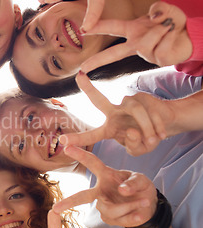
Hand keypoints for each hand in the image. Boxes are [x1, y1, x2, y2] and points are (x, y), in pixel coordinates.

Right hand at [53, 146, 156, 227]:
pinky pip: (119, 220)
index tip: (67, 147)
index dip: (80, 154)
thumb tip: (121, 190)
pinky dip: (133, 216)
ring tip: (144, 201)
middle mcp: (101, 190)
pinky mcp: (110, 219)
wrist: (149, 207)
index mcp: (106, 175)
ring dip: (130, 206)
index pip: (91, 162)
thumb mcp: (142, 180)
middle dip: (69, 202)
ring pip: (110, 209)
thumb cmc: (141, 188)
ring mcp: (104, 205)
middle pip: (83, 196)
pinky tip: (139, 214)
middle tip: (56, 208)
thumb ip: (133, 182)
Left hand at [59, 72, 174, 155]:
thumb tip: (132, 131)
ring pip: (135, 110)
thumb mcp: (140, 149)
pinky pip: (150, 110)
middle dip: (89, 89)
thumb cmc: (146, 138)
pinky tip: (161, 134)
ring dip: (147, 127)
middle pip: (99, 101)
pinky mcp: (142, 97)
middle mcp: (114, 113)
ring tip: (154, 140)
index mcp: (109, 128)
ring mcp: (127, 103)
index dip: (78, 138)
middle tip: (79, 78)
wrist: (166, 124)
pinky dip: (157, 125)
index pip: (92, 134)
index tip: (62, 141)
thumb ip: (134, 146)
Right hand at [81, 1, 192, 72]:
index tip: (82, 30)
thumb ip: (160, 8)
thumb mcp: (167, 10)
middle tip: (83, 68)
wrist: (191, 35)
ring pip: (143, 45)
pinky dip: (169, 37)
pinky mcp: (158, 61)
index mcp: (133, 30)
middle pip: (113, 54)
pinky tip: (172, 35)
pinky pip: (160, 48)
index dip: (97, 27)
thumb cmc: (174, 23)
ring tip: (168, 26)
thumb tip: (154, 16)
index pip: (112, 27)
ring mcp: (146, 54)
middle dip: (97, 61)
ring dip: (158, 31)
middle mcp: (135, 43)